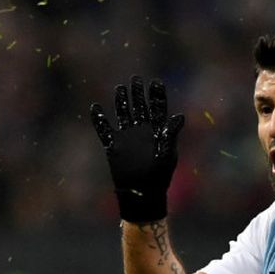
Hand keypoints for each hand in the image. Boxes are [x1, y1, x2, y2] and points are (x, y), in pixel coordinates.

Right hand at [90, 76, 183, 221]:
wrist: (141, 193)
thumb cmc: (158, 176)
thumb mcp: (167, 155)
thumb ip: (170, 135)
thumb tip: (179, 116)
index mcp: (156, 131)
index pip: (157, 108)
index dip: (156, 95)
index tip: (155, 82)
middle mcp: (141, 131)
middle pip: (139, 107)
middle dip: (138, 93)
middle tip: (136, 79)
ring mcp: (126, 137)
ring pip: (123, 114)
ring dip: (121, 102)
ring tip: (119, 88)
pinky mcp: (113, 146)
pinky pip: (104, 129)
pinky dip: (99, 119)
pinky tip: (95, 108)